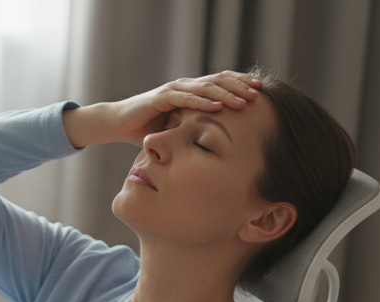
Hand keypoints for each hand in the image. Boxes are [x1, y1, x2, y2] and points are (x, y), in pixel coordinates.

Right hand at [62, 71, 261, 148]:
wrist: (118, 124)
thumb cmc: (148, 129)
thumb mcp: (179, 129)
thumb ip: (196, 129)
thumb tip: (219, 143)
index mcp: (191, 92)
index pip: (221, 83)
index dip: (241, 85)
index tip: (261, 93)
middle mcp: (185, 86)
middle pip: (218, 81)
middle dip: (240, 86)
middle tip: (259, 94)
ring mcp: (174, 89)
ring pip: (206, 87)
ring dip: (227, 94)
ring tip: (245, 101)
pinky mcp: (161, 97)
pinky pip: (186, 97)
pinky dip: (203, 102)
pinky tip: (218, 107)